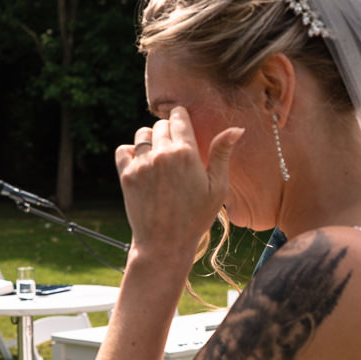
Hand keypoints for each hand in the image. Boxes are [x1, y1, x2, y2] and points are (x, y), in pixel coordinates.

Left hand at [114, 107, 241, 270]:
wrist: (164, 243)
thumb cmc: (196, 217)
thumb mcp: (217, 187)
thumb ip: (222, 154)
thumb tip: (237, 128)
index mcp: (187, 153)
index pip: (179, 116)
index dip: (181, 118)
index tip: (183, 126)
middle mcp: (162, 155)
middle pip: (161, 124)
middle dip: (168, 132)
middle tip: (174, 152)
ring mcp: (142, 165)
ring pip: (142, 134)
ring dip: (150, 141)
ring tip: (158, 159)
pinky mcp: (126, 176)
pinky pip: (123, 150)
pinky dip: (130, 153)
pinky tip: (142, 165)